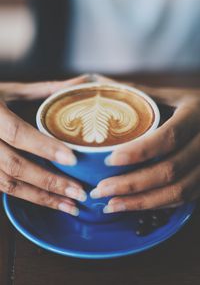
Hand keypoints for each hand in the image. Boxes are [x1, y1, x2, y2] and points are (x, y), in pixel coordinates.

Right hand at [0, 75, 89, 215]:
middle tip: (79, 192)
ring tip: (68, 205)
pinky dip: (26, 195)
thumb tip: (80, 83)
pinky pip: (0, 187)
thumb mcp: (10, 89)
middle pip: (14, 166)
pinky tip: (46, 200)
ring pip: (6, 184)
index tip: (72, 159)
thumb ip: (45, 89)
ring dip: (40, 197)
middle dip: (50, 183)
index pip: (16, 132)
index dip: (44, 147)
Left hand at [90, 85, 199, 212]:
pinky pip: (183, 199)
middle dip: (132, 184)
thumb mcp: (169, 94)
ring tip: (109, 205)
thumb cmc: (187, 104)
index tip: (109, 160)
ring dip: (141, 202)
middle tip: (100, 190)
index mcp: (196, 113)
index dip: (139, 152)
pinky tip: (132, 205)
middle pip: (171, 170)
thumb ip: (138, 93)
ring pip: (178, 192)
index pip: (169, 137)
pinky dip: (156, 205)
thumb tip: (99, 86)